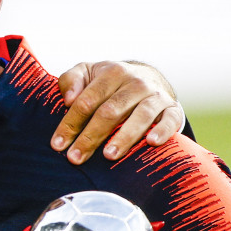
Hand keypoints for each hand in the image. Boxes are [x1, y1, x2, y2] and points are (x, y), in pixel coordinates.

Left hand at [52, 61, 183, 163]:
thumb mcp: (88, 73)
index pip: (87, 100)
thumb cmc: (109, 82)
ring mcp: (156, 96)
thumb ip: (71, 80)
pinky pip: (170, 120)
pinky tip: (151, 143)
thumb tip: (68, 99)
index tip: (57, 145)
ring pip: (140, 116)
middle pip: (110, 111)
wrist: (150, 77)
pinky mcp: (173, 109)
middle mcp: (135, 83)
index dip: (71, 123)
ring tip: (109, 155)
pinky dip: (162, 130)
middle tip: (75, 158)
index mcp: (112, 73)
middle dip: (90, 137)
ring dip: (124, 137)